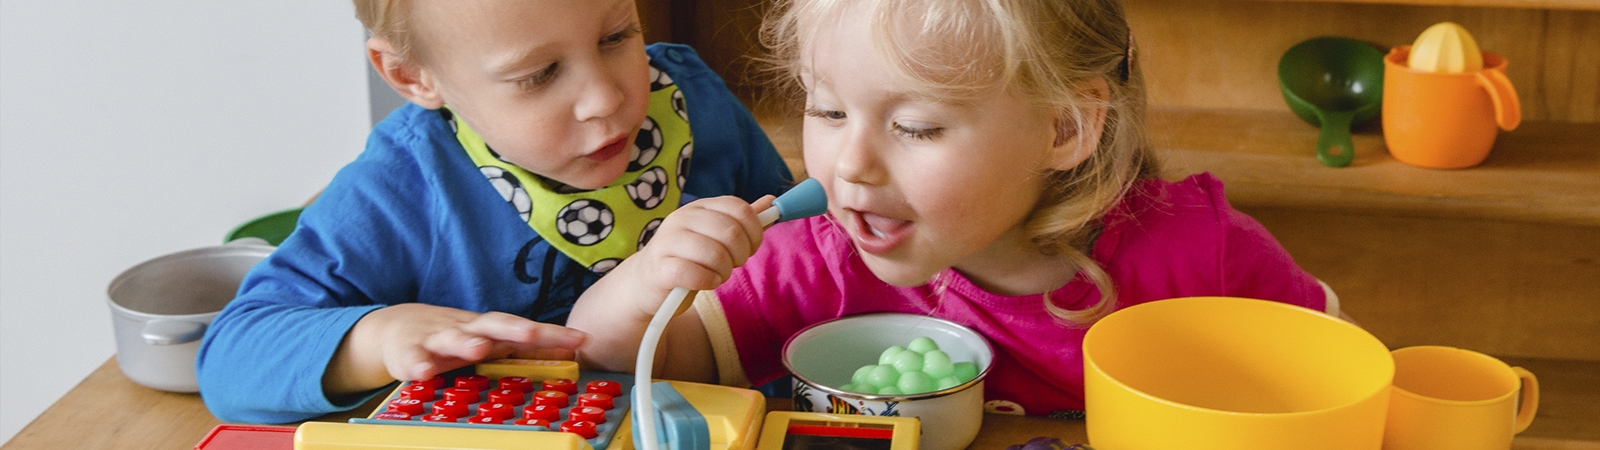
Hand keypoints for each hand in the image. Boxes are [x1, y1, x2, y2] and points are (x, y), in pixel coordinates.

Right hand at [324, 303, 587, 394]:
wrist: (397, 327)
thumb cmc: (455, 338)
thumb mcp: (488, 342)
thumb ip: (522, 349)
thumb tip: (570, 355)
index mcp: (490, 330)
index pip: (527, 329)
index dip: (553, 335)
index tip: (581, 339)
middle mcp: (467, 330)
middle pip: (494, 326)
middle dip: (515, 329)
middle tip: (534, 334)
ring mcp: (437, 340)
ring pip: (453, 339)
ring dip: (466, 343)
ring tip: (478, 349)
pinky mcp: (407, 353)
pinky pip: (413, 360)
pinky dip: (418, 365)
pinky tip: (423, 372)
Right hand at [617, 195, 773, 317]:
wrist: (647, 283)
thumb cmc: (688, 258)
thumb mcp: (715, 236)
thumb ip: (742, 221)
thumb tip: (771, 200)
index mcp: (699, 207)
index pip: (740, 208)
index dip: (754, 231)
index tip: (750, 247)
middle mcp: (681, 218)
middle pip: (732, 232)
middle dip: (740, 254)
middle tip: (731, 264)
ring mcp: (668, 242)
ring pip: (716, 255)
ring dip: (724, 271)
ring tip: (715, 274)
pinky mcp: (661, 268)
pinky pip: (698, 275)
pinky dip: (708, 282)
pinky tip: (703, 282)